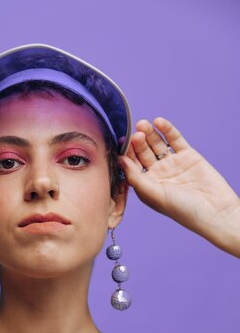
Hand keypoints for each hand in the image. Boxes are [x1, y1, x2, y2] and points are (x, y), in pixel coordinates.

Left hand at [118, 118, 239, 250]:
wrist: (213, 210)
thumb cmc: (181, 209)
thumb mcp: (154, 194)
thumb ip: (135, 177)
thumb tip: (120, 160)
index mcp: (146, 185)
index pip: (132, 165)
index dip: (127, 154)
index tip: (122, 144)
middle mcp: (157, 174)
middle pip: (143, 153)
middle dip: (138, 142)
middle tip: (136, 134)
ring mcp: (172, 164)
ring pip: (157, 144)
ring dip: (150, 134)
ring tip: (143, 124)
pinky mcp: (187, 155)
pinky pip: (174, 140)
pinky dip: (167, 130)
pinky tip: (159, 122)